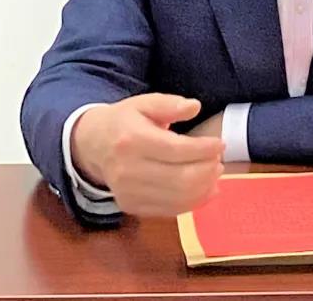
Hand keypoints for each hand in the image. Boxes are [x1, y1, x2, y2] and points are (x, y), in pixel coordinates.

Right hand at [71, 93, 224, 216]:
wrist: (93, 146)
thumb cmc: (124, 122)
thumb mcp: (144, 103)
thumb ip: (169, 104)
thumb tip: (194, 107)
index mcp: (132, 140)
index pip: (176, 150)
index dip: (204, 149)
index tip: (219, 144)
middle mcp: (127, 170)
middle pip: (180, 178)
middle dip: (207, 170)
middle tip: (219, 160)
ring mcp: (128, 193)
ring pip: (177, 198)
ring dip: (204, 188)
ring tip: (215, 173)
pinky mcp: (132, 207)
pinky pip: (169, 210)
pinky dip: (193, 202)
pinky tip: (205, 190)